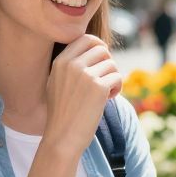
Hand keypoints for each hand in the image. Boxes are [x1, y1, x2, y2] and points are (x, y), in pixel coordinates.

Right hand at [44, 34, 120, 153]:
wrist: (62, 138)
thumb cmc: (63, 113)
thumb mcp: (57, 83)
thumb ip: (72, 65)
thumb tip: (99, 50)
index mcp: (60, 61)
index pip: (86, 39)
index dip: (99, 48)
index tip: (100, 63)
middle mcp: (72, 65)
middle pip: (102, 49)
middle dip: (107, 63)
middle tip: (105, 80)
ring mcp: (85, 75)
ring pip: (112, 64)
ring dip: (113, 78)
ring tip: (104, 94)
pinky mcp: (99, 87)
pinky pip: (118, 77)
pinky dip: (117, 88)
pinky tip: (107, 100)